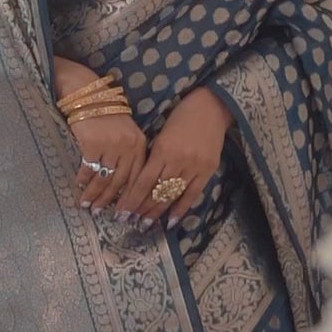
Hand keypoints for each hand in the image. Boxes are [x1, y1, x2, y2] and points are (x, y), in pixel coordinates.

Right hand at [54, 56, 147, 211]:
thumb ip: (128, 155)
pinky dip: (83, 179)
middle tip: (101, 213)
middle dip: (110, 200)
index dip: (130, 198)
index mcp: (139, 144)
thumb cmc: (106, 114)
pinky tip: (79, 185)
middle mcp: (128, 145)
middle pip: (120, 181)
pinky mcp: (92, 143)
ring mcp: (111, 145)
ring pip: (104, 178)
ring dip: (94, 194)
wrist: (88, 93)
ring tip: (87, 204)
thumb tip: (122, 186)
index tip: (123, 213)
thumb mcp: (125, 133)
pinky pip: (88, 168)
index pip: (137, 177)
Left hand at [118, 86, 234, 226]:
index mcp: (162, 150)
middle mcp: (178, 161)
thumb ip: (152, 158)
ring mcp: (195, 167)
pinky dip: (181, 209)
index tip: (121, 212)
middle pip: (157, 191)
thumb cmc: (180, 117)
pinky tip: (170, 221)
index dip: (132, 199)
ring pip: (173, 195)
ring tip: (146, 224)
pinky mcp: (208, 170)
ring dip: (158, 212)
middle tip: (129, 221)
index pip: (144, 181)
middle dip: (142, 209)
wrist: (210, 107)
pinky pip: (193, 194)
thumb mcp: (160, 135)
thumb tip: (139, 182)